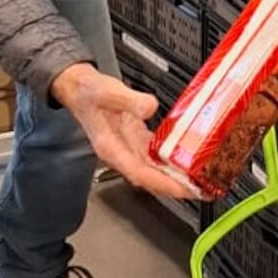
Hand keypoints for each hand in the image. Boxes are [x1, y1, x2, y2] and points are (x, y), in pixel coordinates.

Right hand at [49, 63, 198, 199]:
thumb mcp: (108, 91)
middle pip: (149, 176)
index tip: (182, 189)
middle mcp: (119, 151)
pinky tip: (183, 158)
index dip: (161, 183)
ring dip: (173, 176)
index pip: (139, 172)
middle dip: (174, 186)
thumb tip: (149, 107)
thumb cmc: (88, 91)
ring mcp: (126, 146)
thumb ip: (129, 99)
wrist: (77, 87)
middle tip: (200, 189)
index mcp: (110, 146)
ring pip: (152, 168)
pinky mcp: (132, 138)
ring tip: (197, 179)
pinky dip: (168, 159)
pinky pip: (152, 154)